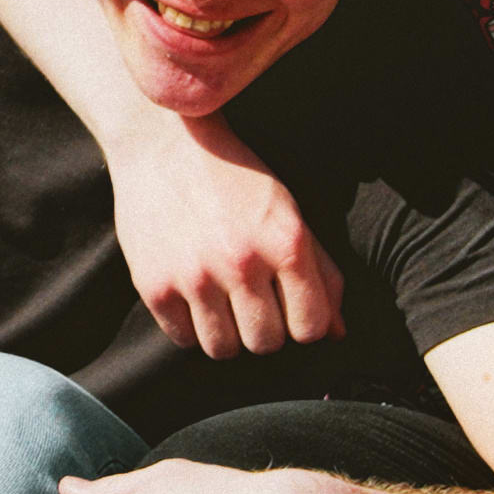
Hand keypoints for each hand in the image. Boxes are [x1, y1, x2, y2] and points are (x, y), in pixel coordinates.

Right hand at [101, 120, 339, 357]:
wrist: (163, 143)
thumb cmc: (235, 177)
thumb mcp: (288, 212)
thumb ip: (321, 272)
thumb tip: (338, 333)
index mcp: (286, 242)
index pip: (311, 327)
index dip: (303, 322)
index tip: (289, 307)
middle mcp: (242, 262)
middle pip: (267, 343)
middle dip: (265, 328)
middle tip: (252, 301)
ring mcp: (195, 276)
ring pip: (224, 349)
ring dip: (227, 333)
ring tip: (222, 301)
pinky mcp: (155, 285)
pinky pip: (183, 339)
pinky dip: (191, 326)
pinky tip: (193, 295)